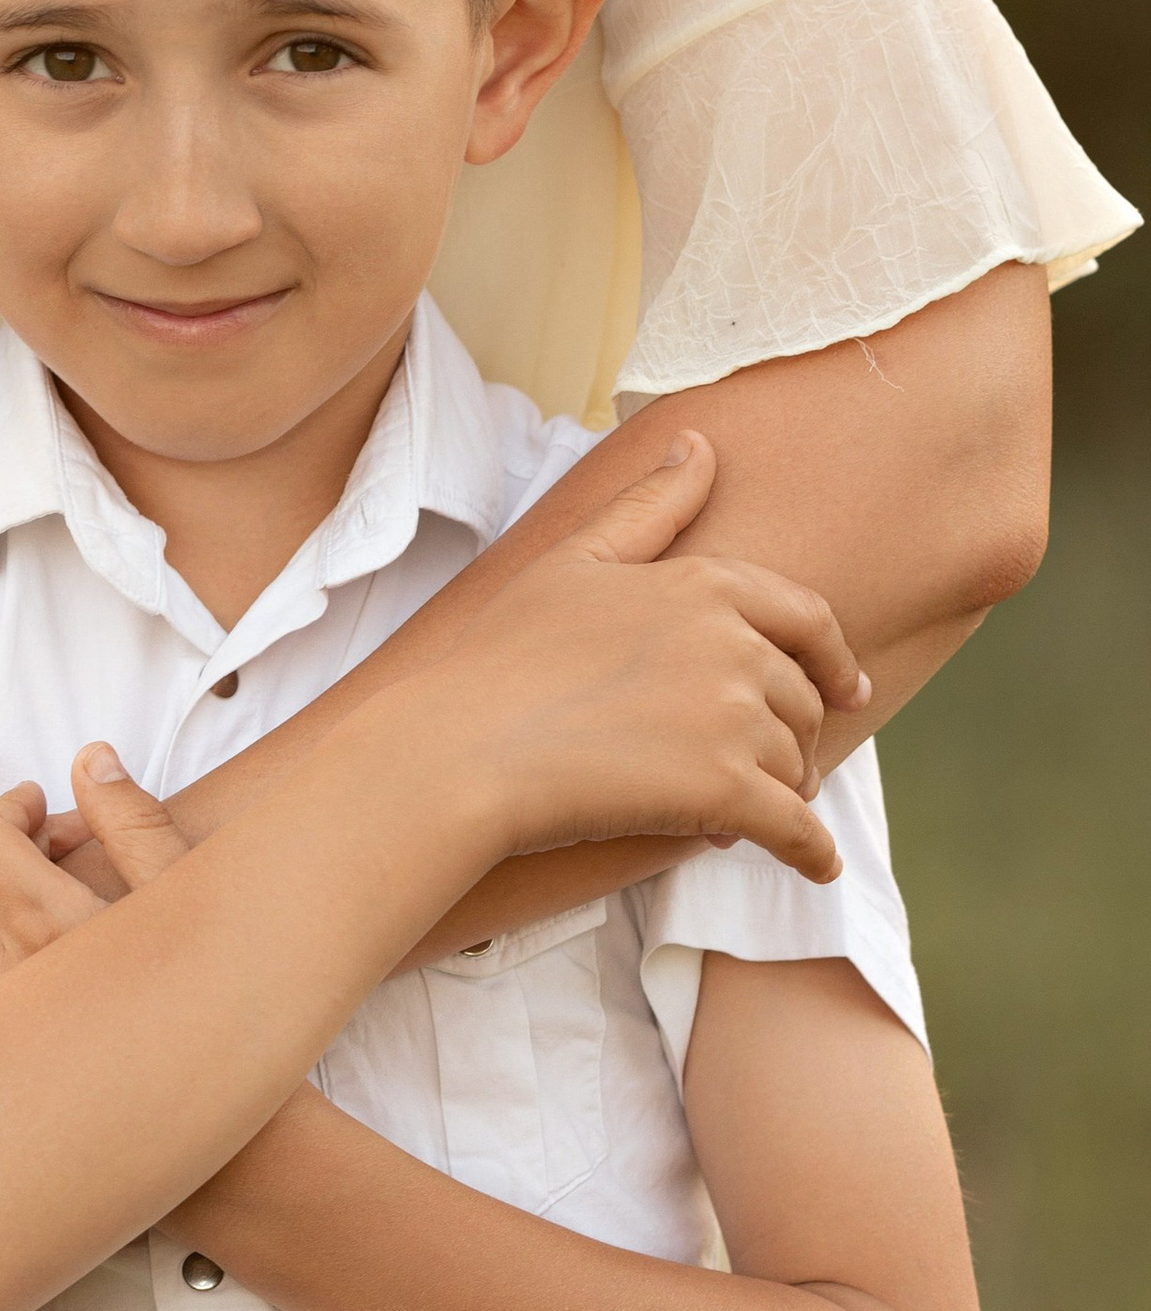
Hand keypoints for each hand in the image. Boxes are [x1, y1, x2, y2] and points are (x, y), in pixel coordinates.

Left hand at [0, 757, 189, 984]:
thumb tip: (90, 760)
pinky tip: (37, 943)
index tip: (42, 804)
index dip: (5, 806)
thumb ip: (133, 821)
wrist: (207, 1112)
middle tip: (74, 848)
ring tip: (59, 894)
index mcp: (52, 930)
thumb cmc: (206, 995)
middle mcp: (6, 978)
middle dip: (11, 845)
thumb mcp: (186, 896)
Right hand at [411, 433, 856, 879]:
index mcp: (705, 584)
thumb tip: (700, 441)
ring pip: (797, 764)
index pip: (806, 618)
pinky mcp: (724, 792)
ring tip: (748, 812)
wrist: (461, 748)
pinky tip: (815, 868)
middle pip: (800, 699)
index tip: (849, 687)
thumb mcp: (574, 560)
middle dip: (790, 734)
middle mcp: (734, 644)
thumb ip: (650, 505)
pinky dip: (812, 854)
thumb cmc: (501, 655)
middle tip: (767, 765)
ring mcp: (732, 718)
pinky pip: (797, 830)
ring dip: (785, 792)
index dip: (834, 657)